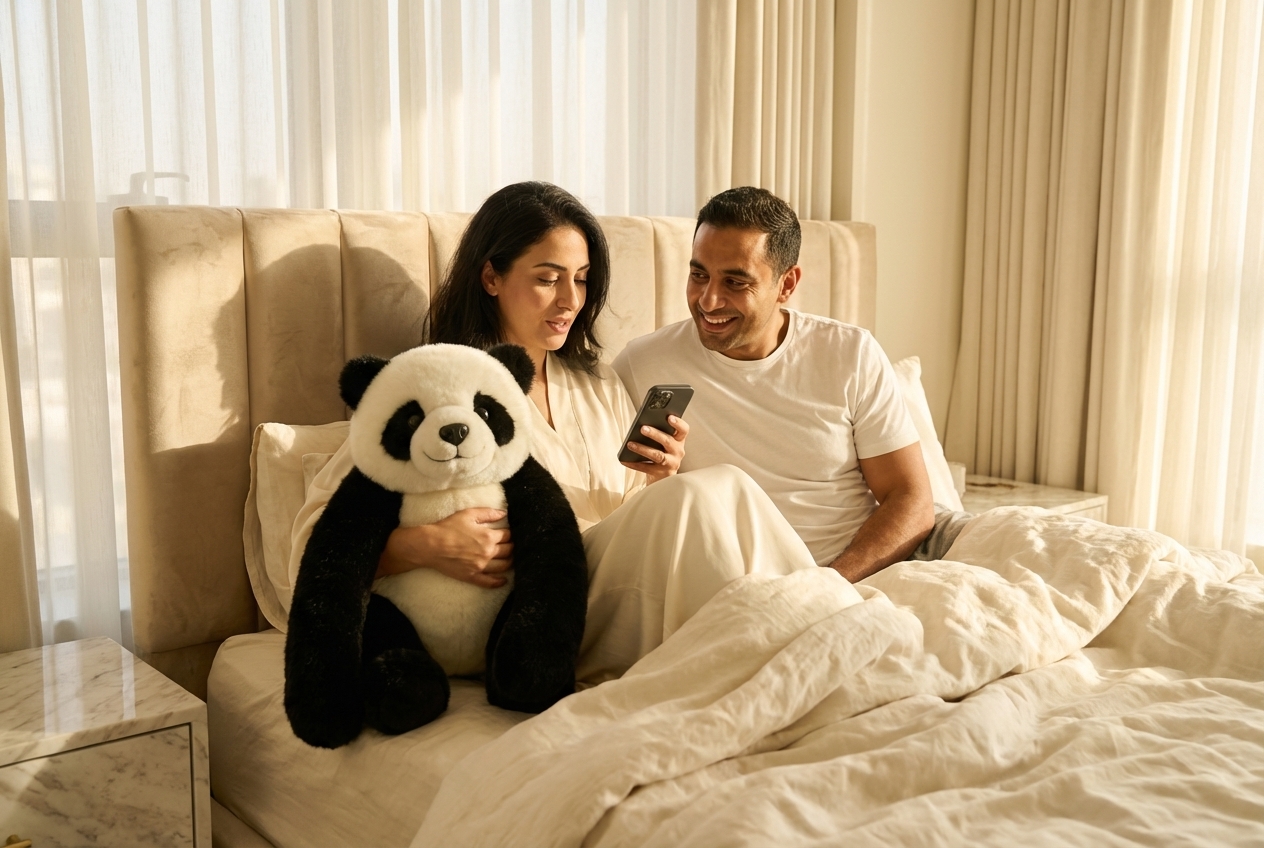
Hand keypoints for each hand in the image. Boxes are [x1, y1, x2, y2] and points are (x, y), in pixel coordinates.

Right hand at [377, 508, 512, 587]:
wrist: (431, 545)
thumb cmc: (448, 528)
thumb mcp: (468, 514)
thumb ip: (488, 513)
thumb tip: (504, 513)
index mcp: (489, 536)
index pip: (508, 536)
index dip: (509, 533)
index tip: (508, 533)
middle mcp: (488, 552)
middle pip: (508, 551)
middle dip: (511, 546)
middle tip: (510, 545)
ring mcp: (481, 566)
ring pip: (503, 566)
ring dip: (509, 562)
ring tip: (509, 559)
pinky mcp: (472, 577)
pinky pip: (490, 582)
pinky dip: (499, 582)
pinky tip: (503, 580)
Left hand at [620, 415, 689, 483]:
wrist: (664, 476)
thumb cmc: (661, 452)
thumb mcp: (663, 442)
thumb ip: (659, 432)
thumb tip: (642, 424)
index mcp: (679, 440)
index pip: (683, 429)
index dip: (678, 423)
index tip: (669, 417)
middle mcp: (678, 451)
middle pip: (667, 441)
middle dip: (655, 434)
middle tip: (642, 428)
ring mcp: (670, 463)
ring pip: (657, 455)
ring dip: (643, 449)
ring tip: (630, 444)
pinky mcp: (661, 474)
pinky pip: (646, 468)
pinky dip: (634, 464)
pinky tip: (624, 460)